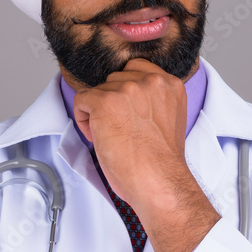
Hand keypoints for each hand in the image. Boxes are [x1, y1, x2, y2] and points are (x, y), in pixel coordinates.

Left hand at [74, 59, 219, 251]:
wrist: (159, 181)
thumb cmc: (162, 164)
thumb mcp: (169, 121)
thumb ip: (154, 102)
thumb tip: (130, 102)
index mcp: (170, 85)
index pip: (137, 70)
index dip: (126, 93)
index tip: (128, 114)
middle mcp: (151, 81)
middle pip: (115, 79)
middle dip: (112, 103)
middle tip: (119, 130)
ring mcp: (127, 89)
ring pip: (98, 91)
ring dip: (98, 113)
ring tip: (111, 136)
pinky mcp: (105, 102)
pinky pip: (81, 100)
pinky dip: (83, 119)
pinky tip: (97, 136)